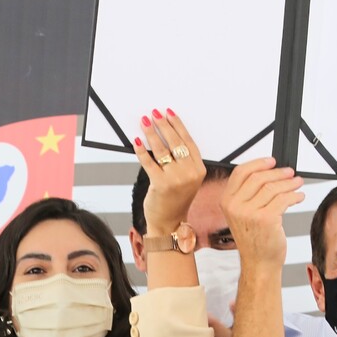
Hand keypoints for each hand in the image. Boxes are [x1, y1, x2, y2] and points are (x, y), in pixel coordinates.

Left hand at [134, 109, 206, 234]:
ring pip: (161, 150)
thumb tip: (166, 135)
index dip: (178, 125)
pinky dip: (141, 150)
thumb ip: (183, 161)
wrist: (169, 222)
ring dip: (151, 133)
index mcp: (199, 169)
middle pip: (175, 142)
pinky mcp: (160, 184)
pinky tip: (136, 141)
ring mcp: (176, 179)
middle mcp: (190, 173)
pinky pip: (149, 162)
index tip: (169, 113)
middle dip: (163, 125)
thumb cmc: (176, 198)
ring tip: (144, 122)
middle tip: (154, 114)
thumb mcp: (188, 179)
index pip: (188, 141)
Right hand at [221, 158, 303, 267]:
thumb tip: (269, 173)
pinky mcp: (266, 219)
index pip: (240, 172)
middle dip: (278, 173)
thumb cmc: (253, 240)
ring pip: (273, 187)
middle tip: (289, 173)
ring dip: (289, 183)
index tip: (271, 162)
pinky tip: (298, 197)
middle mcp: (235, 206)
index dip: (258, 163)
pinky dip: (294, 196)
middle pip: (258, 177)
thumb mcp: (242, 214)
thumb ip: (249, 194)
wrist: (259, 262)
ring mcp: (250, 213)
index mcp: (227, 201)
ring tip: (297, 184)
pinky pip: (283, 199)